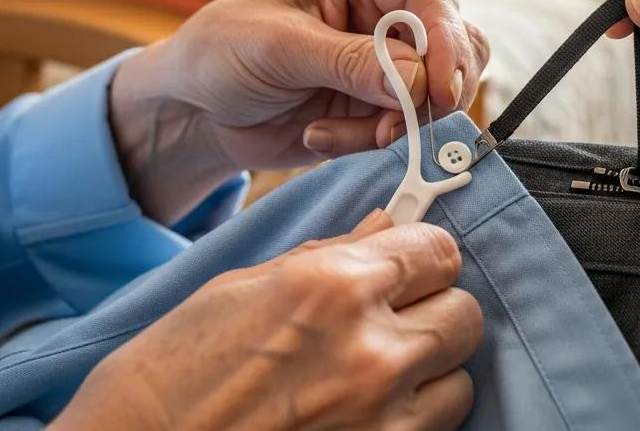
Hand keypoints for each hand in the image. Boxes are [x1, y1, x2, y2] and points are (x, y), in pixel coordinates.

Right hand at [51, 210, 482, 430]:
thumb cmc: (174, 367)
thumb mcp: (244, 287)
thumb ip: (329, 256)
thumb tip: (385, 228)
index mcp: (333, 286)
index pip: (438, 250)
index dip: (426, 252)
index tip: (411, 261)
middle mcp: (371, 349)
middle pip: (465, 310)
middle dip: (435, 305)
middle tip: (398, 313)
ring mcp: (382, 416)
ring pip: (461, 375)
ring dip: (433, 367)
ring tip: (382, 367)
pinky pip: (439, 425)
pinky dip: (418, 413)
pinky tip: (372, 406)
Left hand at [111, 0, 488, 222]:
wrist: (199, 108)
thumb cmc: (224, 51)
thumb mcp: (278, 48)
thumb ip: (349, 62)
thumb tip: (419, 82)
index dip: (445, 44)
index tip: (439, 92)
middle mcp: (389, 6)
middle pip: (459, 44)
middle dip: (431, 92)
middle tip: (391, 125)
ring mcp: (392, 58)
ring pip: (444, 92)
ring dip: (396, 124)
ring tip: (332, 130)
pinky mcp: (386, 103)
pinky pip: (410, 128)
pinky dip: (369, 141)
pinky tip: (318, 135)